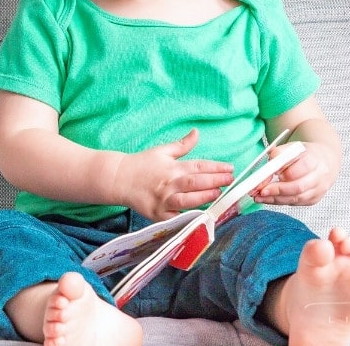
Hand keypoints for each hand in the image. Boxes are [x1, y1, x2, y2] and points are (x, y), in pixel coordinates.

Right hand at [114, 129, 233, 221]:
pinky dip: (188, 217)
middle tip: (230, 180)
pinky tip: (201, 216)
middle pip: (196, 182)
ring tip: (218, 193)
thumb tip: (197, 132)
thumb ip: (182, 145)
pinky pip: (176, 218)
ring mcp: (163, 201)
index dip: (216, 167)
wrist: (118, 179)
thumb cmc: (142, 164)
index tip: (230, 168)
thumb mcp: (162, 151)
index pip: (198, 166)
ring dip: (204, 197)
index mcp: (172, 167)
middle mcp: (169, 184)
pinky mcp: (158, 215)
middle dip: (215, 181)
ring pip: (188, 200)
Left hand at [253, 141, 335, 205]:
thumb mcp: (290, 147)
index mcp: (314, 158)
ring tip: (260, 197)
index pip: (301, 167)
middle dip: (277, 190)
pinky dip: (281, 201)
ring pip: (296, 198)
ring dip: (275, 199)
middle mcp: (320, 175)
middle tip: (261, 191)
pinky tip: (269, 199)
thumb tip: (263, 173)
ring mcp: (319, 189)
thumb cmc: (304, 154)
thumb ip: (277, 156)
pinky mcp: (315, 199)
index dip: (284, 173)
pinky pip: (296, 203)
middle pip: (298, 186)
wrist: (324, 160)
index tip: (269, 174)